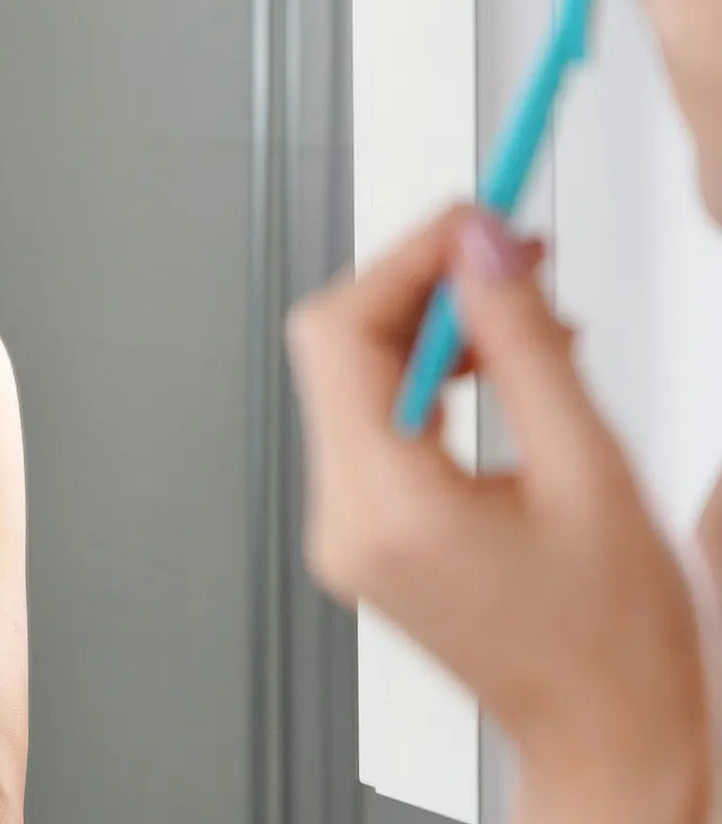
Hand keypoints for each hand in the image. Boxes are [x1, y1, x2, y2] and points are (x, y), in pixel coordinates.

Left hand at [285, 205, 708, 823]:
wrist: (606, 737)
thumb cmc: (616, 641)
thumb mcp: (590, 467)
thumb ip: (527, 344)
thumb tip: (481, 247)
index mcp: (386, 508)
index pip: (342, 333)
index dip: (405, 258)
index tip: (474, 219)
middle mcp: (342, 520)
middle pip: (340, 348)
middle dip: (424, 289)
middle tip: (511, 257)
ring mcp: (344, 531)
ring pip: (357, 378)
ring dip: (437, 333)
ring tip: (533, 321)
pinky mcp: (363, 534)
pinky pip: (377, 423)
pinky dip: (435, 382)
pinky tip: (506, 374)